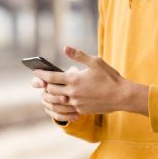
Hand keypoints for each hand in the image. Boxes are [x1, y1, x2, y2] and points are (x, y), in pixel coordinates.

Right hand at [31, 67, 79, 121]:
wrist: (80, 94)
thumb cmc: (75, 80)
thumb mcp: (73, 75)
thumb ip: (70, 73)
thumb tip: (73, 70)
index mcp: (46, 81)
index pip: (36, 82)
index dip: (38, 83)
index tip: (44, 83)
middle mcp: (45, 92)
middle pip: (46, 96)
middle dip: (56, 98)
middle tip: (65, 98)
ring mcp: (47, 103)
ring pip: (52, 107)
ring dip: (63, 107)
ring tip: (75, 107)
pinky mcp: (53, 113)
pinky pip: (57, 116)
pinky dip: (67, 116)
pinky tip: (76, 115)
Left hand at [34, 46, 148, 115]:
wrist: (122, 96)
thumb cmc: (110, 77)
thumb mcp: (95, 62)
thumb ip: (78, 55)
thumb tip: (65, 48)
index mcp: (74, 79)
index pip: (51, 77)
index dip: (41, 74)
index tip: (35, 72)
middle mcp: (73, 93)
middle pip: (51, 90)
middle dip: (44, 85)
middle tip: (40, 81)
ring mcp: (76, 103)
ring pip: (56, 102)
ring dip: (50, 97)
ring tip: (48, 91)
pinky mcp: (81, 111)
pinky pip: (66, 109)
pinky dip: (60, 105)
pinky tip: (60, 100)